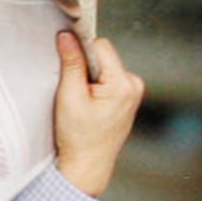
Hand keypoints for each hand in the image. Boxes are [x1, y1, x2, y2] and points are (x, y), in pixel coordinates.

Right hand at [48, 32, 145, 198]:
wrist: (87, 165)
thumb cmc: (78, 137)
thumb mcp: (69, 97)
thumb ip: (71, 63)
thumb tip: (67, 35)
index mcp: (123, 84)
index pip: (100, 46)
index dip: (80, 53)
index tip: (69, 69)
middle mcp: (134, 85)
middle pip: (104, 56)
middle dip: (86, 67)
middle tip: (75, 93)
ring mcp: (134, 92)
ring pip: (105, 67)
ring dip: (90, 78)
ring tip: (83, 102)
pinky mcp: (128, 97)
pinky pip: (109, 79)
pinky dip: (96, 86)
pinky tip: (90, 106)